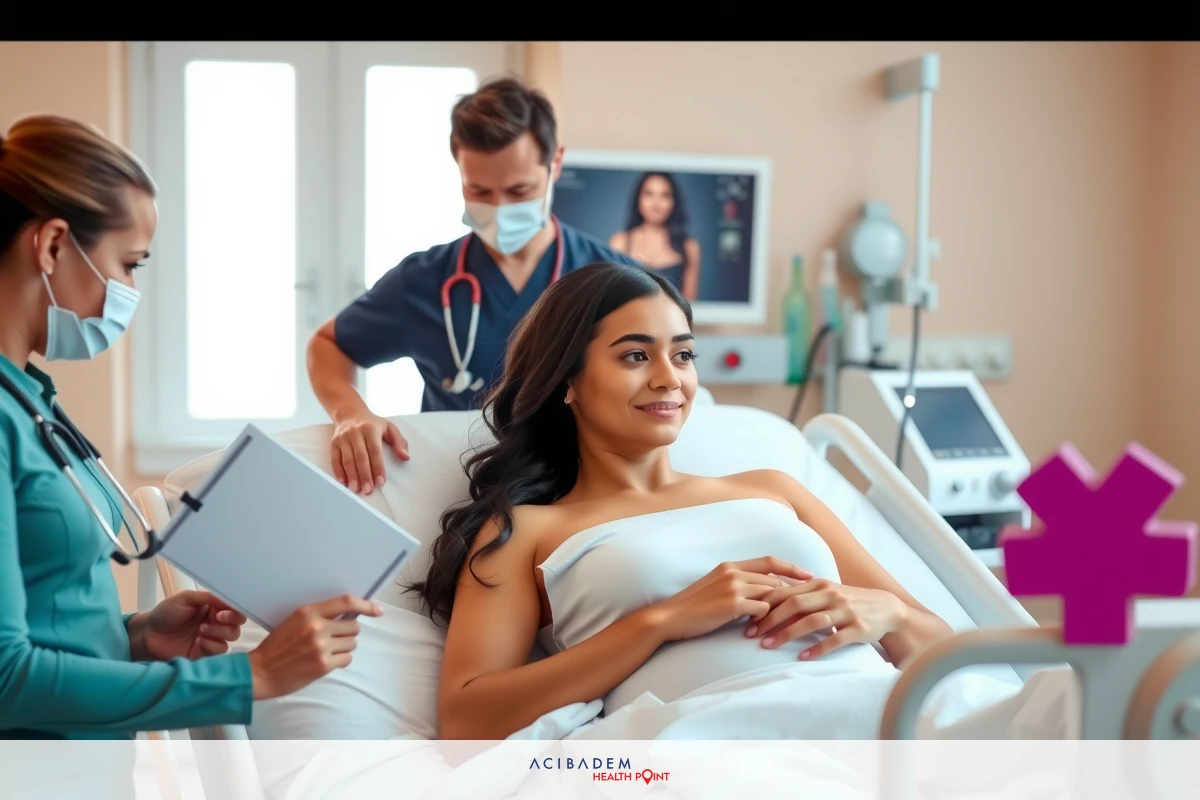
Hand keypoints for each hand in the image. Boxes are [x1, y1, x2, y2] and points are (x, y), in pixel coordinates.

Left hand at [130, 591, 247, 661]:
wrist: (147, 635)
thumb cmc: (165, 613)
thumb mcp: (186, 598)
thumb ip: (208, 597)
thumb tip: (229, 600)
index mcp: (213, 608)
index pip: (234, 608)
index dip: (235, 609)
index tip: (224, 610)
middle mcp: (216, 623)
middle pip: (237, 623)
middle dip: (230, 621)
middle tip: (216, 618)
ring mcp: (212, 639)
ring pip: (231, 637)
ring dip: (219, 632)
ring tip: (201, 631)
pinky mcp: (205, 654)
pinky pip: (220, 651)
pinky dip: (212, 645)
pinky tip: (199, 642)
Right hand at [248, 595, 383, 700]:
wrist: (260, 672)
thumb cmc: (277, 647)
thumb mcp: (294, 622)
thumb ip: (319, 616)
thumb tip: (349, 615)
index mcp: (308, 612)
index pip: (346, 602)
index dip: (366, 605)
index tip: (378, 610)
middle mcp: (317, 627)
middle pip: (354, 626)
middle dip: (348, 633)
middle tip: (333, 639)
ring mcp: (321, 647)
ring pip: (352, 643)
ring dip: (344, 647)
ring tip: (325, 651)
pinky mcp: (323, 665)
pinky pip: (347, 659)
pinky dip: (340, 660)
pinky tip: (325, 662)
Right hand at [331, 411, 408, 494]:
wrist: (350, 412)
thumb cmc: (372, 424)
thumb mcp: (389, 428)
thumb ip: (399, 442)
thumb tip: (405, 457)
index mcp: (371, 429)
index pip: (375, 451)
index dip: (378, 467)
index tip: (381, 482)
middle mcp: (355, 433)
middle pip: (360, 457)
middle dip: (364, 475)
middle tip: (368, 490)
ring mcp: (343, 438)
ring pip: (347, 460)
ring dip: (352, 476)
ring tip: (357, 489)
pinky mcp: (334, 443)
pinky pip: (335, 459)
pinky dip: (338, 471)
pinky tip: (344, 482)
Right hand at [652, 558, 813, 642]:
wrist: (671, 616)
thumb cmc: (692, 605)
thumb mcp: (715, 586)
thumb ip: (737, 584)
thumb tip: (761, 591)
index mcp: (730, 565)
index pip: (769, 561)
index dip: (791, 567)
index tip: (809, 574)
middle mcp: (734, 572)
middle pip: (774, 578)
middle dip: (794, 591)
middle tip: (811, 601)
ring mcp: (733, 587)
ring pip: (771, 593)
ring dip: (783, 607)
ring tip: (797, 617)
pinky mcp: (732, 604)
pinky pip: (761, 609)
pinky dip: (768, 618)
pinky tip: (769, 628)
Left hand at [744, 578, 907, 659]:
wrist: (885, 608)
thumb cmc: (848, 601)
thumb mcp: (825, 592)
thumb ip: (800, 595)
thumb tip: (767, 601)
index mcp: (818, 584)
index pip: (785, 591)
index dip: (763, 604)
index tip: (745, 618)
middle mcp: (830, 594)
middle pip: (793, 604)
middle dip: (769, 620)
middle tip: (750, 634)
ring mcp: (844, 610)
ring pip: (811, 621)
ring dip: (787, 634)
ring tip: (768, 645)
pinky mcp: (858, 628)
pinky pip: (834, 638)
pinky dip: (817, 648)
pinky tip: (802, 657)